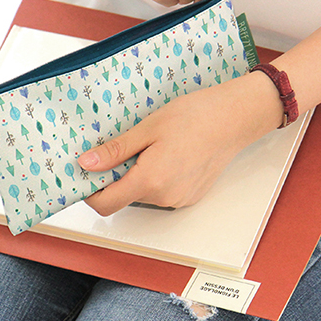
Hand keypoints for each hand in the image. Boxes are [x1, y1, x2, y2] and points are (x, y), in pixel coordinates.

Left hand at [78, 73, 282, 216]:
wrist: (233, 118)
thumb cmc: (194, 117)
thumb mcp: (147, 128)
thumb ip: (115, 151)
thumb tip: (87, 164)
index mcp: (150, 180)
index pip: (106, 203)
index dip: (90, 192)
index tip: (87, 174)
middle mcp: (164, 197)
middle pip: (124, 198)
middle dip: (115, 178)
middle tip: (121, 149)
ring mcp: (179, 199)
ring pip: (142, 195)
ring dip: (136, 177)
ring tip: (147, 148)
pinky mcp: (189, 196)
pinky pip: (161, 193)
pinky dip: (154, 179)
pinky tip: (165, 155)